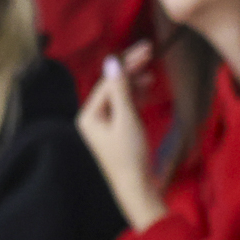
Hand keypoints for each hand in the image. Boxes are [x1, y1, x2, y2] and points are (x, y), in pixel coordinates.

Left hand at [77, 44, 167, 230]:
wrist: (137, 189)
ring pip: (119, 96)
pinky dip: (135, 98)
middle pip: (112, 87)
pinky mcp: (116, 134)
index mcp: (88, 116)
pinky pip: (124, 108)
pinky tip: (146, 91)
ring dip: (134, 84)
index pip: (107, 81)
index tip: (146, 51)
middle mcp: (92, 120)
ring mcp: (104, 127)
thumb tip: (112, 61)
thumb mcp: (127, 119)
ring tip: (150, 76)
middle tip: (149, 53)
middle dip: (130, 71)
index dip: (126, 64)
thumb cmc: (130, 156)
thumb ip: (121, 89)